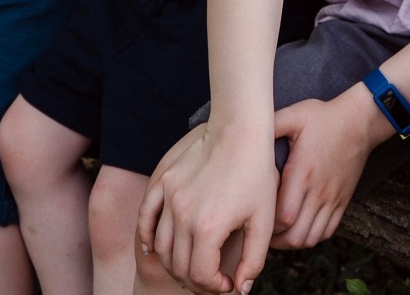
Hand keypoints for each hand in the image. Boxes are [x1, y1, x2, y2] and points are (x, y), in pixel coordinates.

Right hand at [138, 123, 278, 294]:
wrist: (240, 131)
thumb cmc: (257, 175)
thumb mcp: (264, 221)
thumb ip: (253, 260)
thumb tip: (240, 290)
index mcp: (209, 228)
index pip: (201, 276)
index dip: (215, 288)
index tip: (228, 284)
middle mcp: (183, 216)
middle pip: (179, 266)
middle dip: (196, 282)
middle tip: (212, 280)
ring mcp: (170, 199)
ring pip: (161, 248)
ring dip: (174, 265)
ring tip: (192, 265)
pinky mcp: (163, 184)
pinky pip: (145, 219)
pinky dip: (147, 239)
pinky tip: (153, 249)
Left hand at [269, 91, 385, 248]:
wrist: (360, 122)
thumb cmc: (324, 117)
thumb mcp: (294, 115)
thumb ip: (270, 125)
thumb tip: (246, 131)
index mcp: (302, 173)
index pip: (283, 217)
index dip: (266, 226)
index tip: (254, 219)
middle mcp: (318, 191)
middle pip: (296, 235)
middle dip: (275, 240)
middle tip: (261, 232)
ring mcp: (332, 199)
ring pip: (311, 238)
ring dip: (292, 241)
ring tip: (277, 234)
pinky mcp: (342, 202)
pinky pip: (327, 232)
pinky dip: (311, 237)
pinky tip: (299, 228)